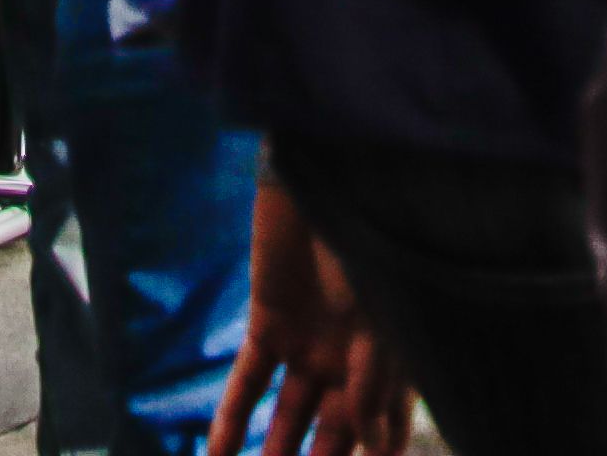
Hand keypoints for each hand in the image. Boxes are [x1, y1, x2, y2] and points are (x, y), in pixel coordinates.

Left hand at [209, 174, 414, 455]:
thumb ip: (372, 383)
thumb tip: (374, 447)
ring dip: (273, 455)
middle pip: (333, 433)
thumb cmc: (367, 242)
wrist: (324, 178)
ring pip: (288, 417)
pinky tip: (216, 455)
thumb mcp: (379, 318)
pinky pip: (249, 381)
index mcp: (390, 360)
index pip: (386, 427)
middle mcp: (350, 360)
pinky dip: (232, 418)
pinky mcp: (269, 323)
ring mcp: (309, 344)